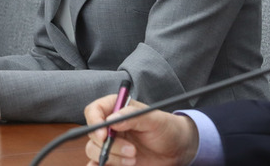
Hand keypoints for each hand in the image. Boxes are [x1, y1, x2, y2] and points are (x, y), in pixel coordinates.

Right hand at [83, 95, 199, 165]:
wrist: (177, 149)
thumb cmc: (166, 128)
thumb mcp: (153, 119)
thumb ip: (132, 116)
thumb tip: (110, 121)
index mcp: (115, 109)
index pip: (93, 111)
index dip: (94, 122)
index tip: (104, 136)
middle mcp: (109, 126)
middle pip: (92, 134)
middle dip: (110, 145)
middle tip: (132, 151)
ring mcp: (110, 144)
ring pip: (93, 150)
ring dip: (111, 158)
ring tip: (133, 159)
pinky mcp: (113, 159)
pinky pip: (97, 163)